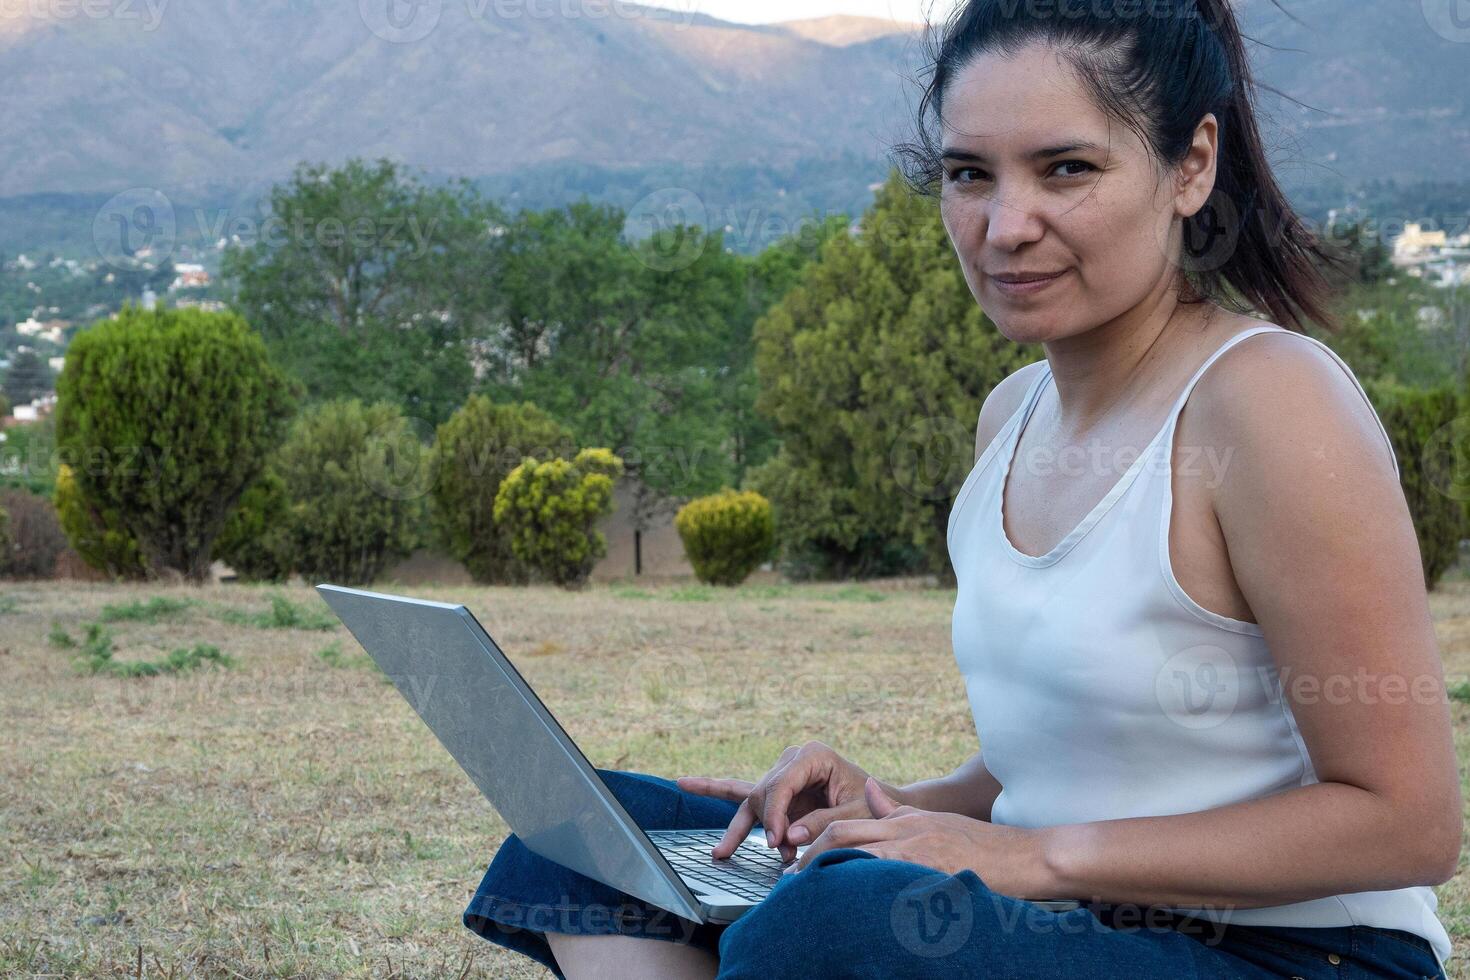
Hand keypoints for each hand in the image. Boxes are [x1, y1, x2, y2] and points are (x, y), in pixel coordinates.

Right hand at [677, 741, 889, 862]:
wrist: (879, 805)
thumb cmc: (871, 807)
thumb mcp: (855, 815)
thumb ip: (823, 823)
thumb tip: (788, 838)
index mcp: (813, 755)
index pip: (781, 784)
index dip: (776, 815)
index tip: (777, 843)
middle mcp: (793, 758)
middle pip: (763, 792)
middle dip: (768, 825)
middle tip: (781, 852)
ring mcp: (781, 771)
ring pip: (750, 798)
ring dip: (742, 829)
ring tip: (721, 853)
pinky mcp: (776, 787)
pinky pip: (741, 791)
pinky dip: (716, 789)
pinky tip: (686, 783)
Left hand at [783, 778, 1050, 898]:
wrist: (1026, 855)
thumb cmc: (981, 844)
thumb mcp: (933, 818)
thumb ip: (895, 809)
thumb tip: (868, 788)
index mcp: (904, 821)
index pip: (846, 826)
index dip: (815, 842)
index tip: (795, 861)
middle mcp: (906, 833)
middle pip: (844, 839)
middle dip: (812, 858)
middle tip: (790, 880)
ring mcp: (919, 854)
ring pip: (860, 860)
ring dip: (830, 876)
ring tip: (808, 895)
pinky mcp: (934, 876)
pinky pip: (892, 884)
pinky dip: (867, 894)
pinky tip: (851, 909)